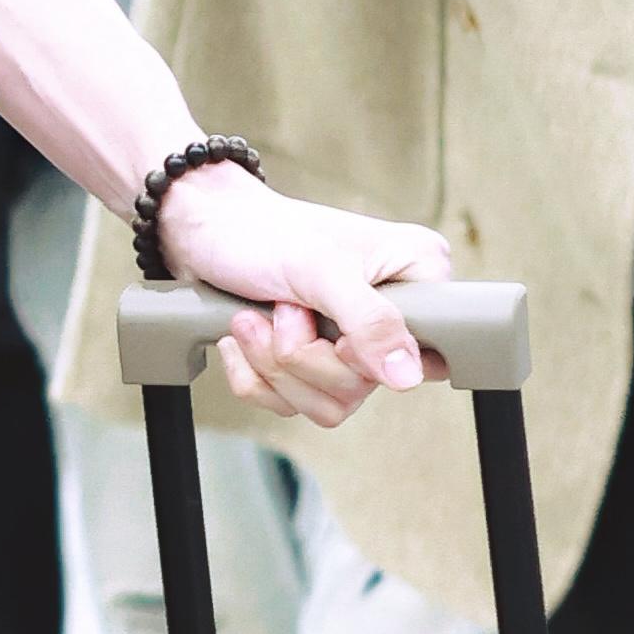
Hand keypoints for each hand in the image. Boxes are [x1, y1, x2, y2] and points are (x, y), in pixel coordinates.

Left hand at [153, 157, 452, 427]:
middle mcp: (391, 312)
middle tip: (282, 307)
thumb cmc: (263, 233)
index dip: (370, 355)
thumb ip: (370, 321)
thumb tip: (409, 376)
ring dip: (274, 366)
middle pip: (364, 387)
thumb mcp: (321, 270)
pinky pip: (290, 403)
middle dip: (303, 355)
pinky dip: (255, 376)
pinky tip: (243, 336)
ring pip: (327, 403)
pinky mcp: (309, 362)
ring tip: (255, 319)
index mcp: (416, 275)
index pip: (429, 353)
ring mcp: (348, 341)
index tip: (334, 330)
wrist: (204, 230)